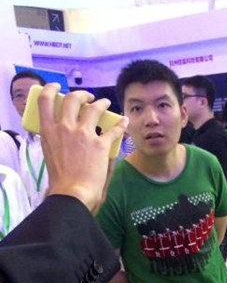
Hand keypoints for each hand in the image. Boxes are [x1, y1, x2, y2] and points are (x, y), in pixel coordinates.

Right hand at [38, 84, 127, 212]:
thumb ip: (58, 140)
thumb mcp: (51, 155)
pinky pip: (114, 130)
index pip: (45, 100)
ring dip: (101, 103)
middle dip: (81, 95)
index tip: (57, 88)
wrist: (72, 194)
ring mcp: (83, 134)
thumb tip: (71, 133)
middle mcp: (64, 128)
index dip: (51, 89)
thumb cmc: (60, 181)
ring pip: (94, 108)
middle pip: (72, 99)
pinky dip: (121, 124)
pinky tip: (125, 122)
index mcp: (48, 131)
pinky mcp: (100, 145)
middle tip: (87, 98)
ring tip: (105, 103)